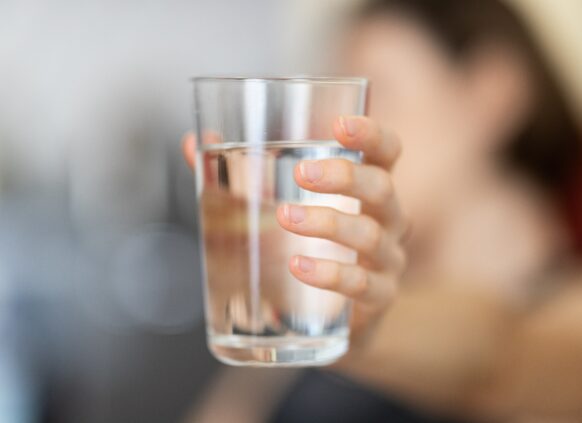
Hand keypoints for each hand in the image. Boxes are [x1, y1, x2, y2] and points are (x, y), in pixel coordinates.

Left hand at [182, 116, 406, 347]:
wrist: (326, 317)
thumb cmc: (307, 246)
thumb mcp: (278, 205)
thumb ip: (238, 174)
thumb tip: (192, 143)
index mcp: (367, 188)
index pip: (387, 151)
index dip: (371, 134)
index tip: (338, 124)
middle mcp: (387, 219)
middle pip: (382, 188)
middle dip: (344, 176)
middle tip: (301, 174)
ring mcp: (387, 259)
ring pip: (369, 234)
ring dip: (327, 223)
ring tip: (286, 217)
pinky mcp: (378, 297)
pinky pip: (362, 284)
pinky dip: (330, 273)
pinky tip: (298, 266)